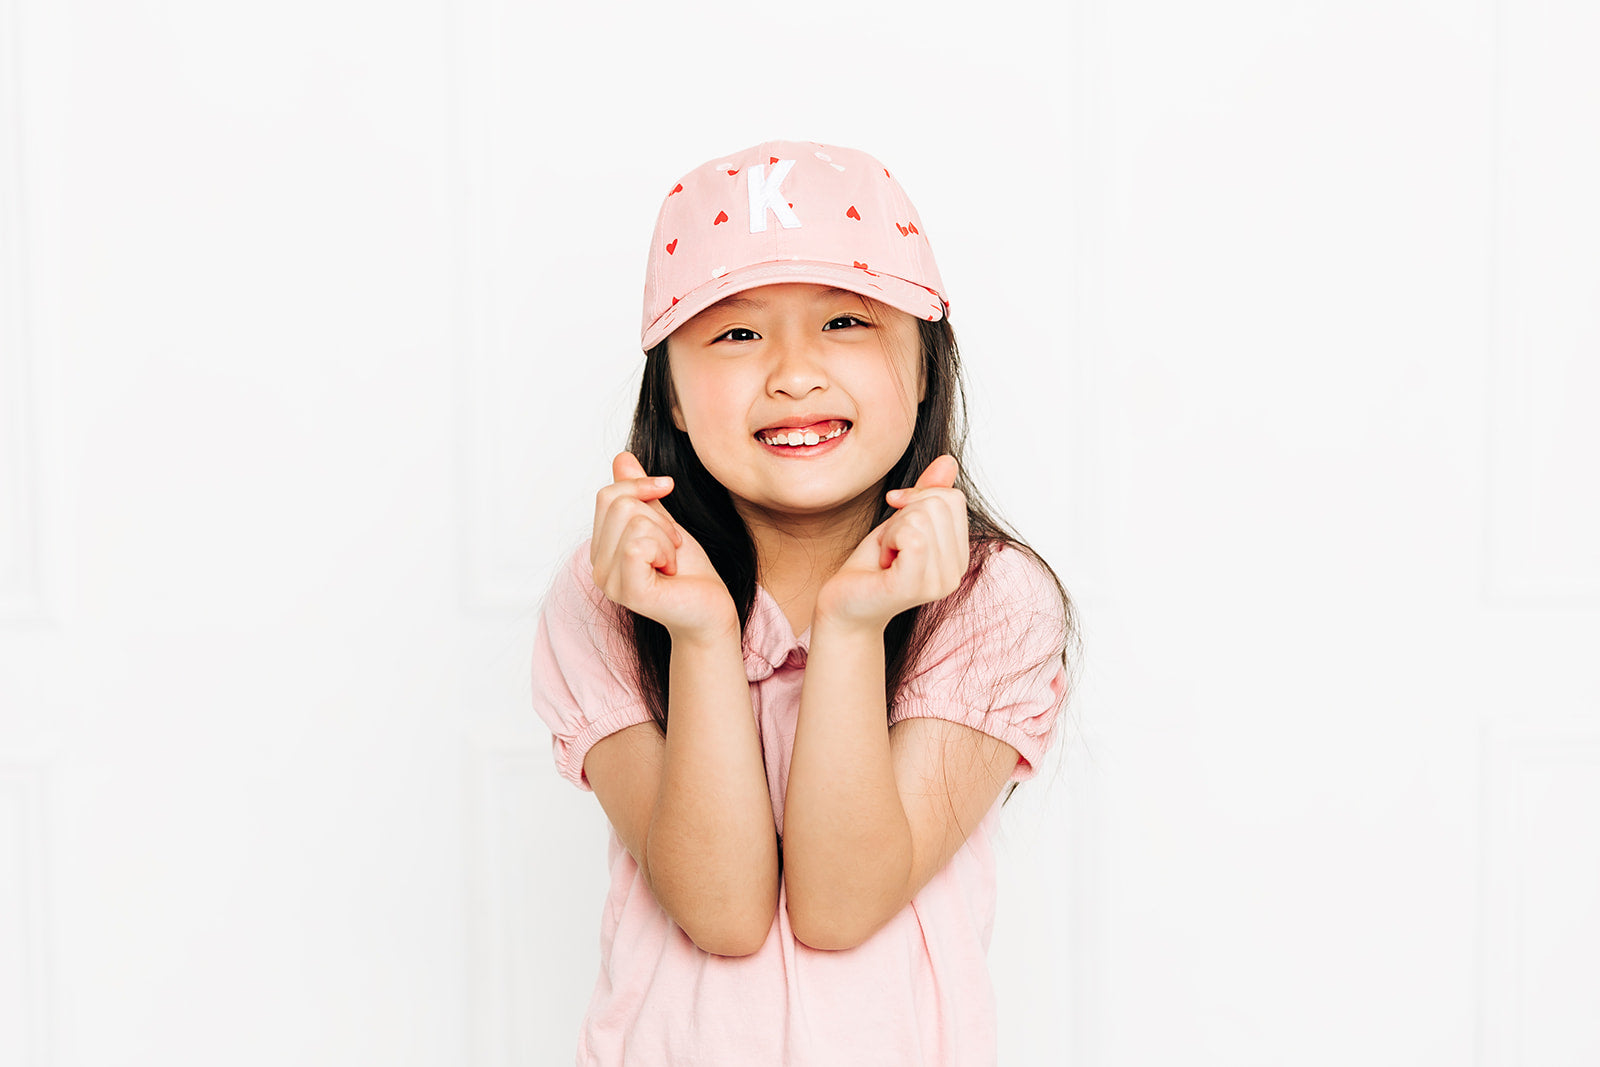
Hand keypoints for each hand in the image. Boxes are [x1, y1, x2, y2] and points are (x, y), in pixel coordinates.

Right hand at [590, 452, 736, 640]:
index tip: (667, 493)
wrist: (711, 607)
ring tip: (671, 562)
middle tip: (672, 547)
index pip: (607, 495)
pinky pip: (638, 544)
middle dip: (659, 518)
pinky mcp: (628, 591)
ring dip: (666, 536)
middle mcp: (597, 566)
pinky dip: (665, 550)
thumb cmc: (689, 570)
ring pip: (632, 521)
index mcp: (602, 549)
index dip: (642, 486)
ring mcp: (609, 581)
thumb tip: (622, 457)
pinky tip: (670, 571)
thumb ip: (640, 494)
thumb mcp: (664, 522)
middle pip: (620, 504)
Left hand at [816, 455, 969, 630]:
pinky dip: (888, 540)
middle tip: (889, 546)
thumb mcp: (901, 521)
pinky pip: (912, 537)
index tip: (896, 522)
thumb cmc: (871, 566)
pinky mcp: (915, 586)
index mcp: (959, 555)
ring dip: (892, 530)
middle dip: (903, 515)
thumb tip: (948, 461)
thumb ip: (926, 493)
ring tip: (886, 557)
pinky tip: (883, 563)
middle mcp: (957, 571)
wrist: (843, 605)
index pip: (953, 498)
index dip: (917, 497)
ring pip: (923, 517)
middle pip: (939, 504)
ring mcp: (939, 582)